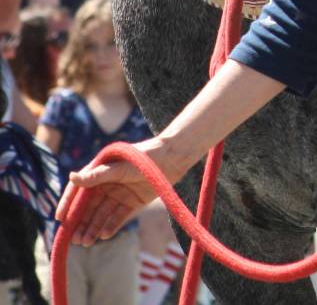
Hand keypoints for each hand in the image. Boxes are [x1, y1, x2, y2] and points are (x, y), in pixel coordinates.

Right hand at [55, 136, 186, 245]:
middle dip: (81, 222)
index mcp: (101, 170)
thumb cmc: (144, 157)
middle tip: (74, 240)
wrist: (173, 159)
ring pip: (102, 213)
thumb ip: (97, 176)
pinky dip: (110, 226)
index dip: (69, 203)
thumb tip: (72, 177)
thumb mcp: (120, 167)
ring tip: (86, 242)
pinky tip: (103, 236)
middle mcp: (108, 182)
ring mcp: (121, 192)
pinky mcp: (133, 202)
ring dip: (93, 227)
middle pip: (90, 205)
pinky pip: (118, 217)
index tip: (60, 219)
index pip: (80, 188)